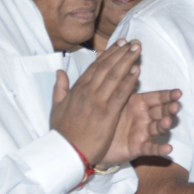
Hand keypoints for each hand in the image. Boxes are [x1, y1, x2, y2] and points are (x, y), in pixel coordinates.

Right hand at [50, 39, 141, 165]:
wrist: (65, 151)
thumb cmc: (62, 133)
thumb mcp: (56, 108)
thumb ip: (60, 88)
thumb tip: (59, 71)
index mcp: (77, 90)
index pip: (95, 67)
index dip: (109, 54)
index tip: (120, 44)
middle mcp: (87, 92)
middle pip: (107, 67)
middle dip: (121, 53)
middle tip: (134, 41)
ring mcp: (97, 102)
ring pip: (114, 76)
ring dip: (127, 61)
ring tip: (138, 49)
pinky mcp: (106, 114)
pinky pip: (120, 94)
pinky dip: (129, 81)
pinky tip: (137, 70)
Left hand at [101, 88, 181, 166]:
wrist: (95, 140)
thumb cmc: (107, 116)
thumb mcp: (116, 99)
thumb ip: (125, 84)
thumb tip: (131, 64)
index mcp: (140, 104)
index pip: (157, 98)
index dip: (168, 96)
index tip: (178, 93)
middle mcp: (145, 117)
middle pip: (161, 112)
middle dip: (169, 109)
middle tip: (175, 106)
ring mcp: (143, 133)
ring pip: (157, 128)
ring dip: (164, 125)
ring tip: (167, 122)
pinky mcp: (139, 147)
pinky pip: (150, 148)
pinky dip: (159, 149)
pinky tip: (168, 148)